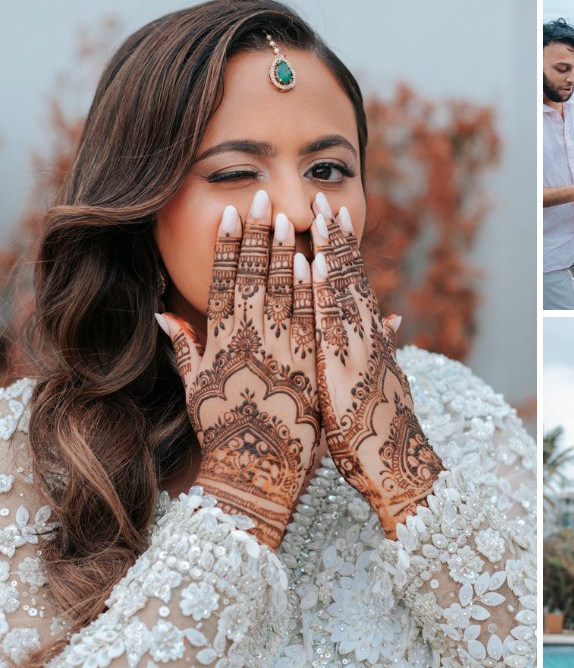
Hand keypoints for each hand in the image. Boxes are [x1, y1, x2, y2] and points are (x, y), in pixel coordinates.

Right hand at [157, 193, 319, 550]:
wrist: (255, 470)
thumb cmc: (222, 430)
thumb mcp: (196, 387)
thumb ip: (184, 347)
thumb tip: (163, 315)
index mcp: (222, 341)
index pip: (225, 281)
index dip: (229, 245)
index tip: (233, 212)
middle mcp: (250, 342)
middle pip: (256, 278)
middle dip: (260, 235)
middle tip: (263, 196)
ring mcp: (281, 353)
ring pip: (286, 293)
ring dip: (288, 252)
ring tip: (290, 217)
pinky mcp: (308, 367)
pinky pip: (312, 320)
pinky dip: (313, 290)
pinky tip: (316, 264)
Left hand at [309, 196, 443, 536]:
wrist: (395, 468)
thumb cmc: (382, 435)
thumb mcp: (383, 383)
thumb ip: (387, 346)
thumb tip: (396, 319)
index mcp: (368, 342)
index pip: (352, 285)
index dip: (342, 249)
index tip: (331, 214)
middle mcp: (362, 341)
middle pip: (346, 279)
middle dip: (334, 237)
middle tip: (322, 196)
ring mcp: (353, 352)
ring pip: (338, 291)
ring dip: (327, 250)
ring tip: (316, 213)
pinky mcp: (341, 369)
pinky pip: (328, 321)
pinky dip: (321, 289)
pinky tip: (312, 261)